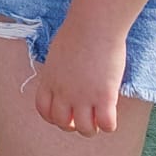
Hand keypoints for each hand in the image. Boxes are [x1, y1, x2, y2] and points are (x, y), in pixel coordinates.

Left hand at [35, 16, 127, 135]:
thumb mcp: (57, 53)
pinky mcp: (104, 96)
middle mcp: (63, 92)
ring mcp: (83, 96)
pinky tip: (112, 115)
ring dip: (91, 129)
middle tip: (83, 118)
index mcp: (50, 80)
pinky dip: (109, 125)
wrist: (93, 26)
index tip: (65, 114)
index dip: (53, 117)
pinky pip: (106, 124)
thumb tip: (64, 77)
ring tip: (98, 119)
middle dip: (72, 125)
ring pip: (84, 129)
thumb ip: (59, 71)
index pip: (43, 110)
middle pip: (62, 123)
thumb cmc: (77, 32)